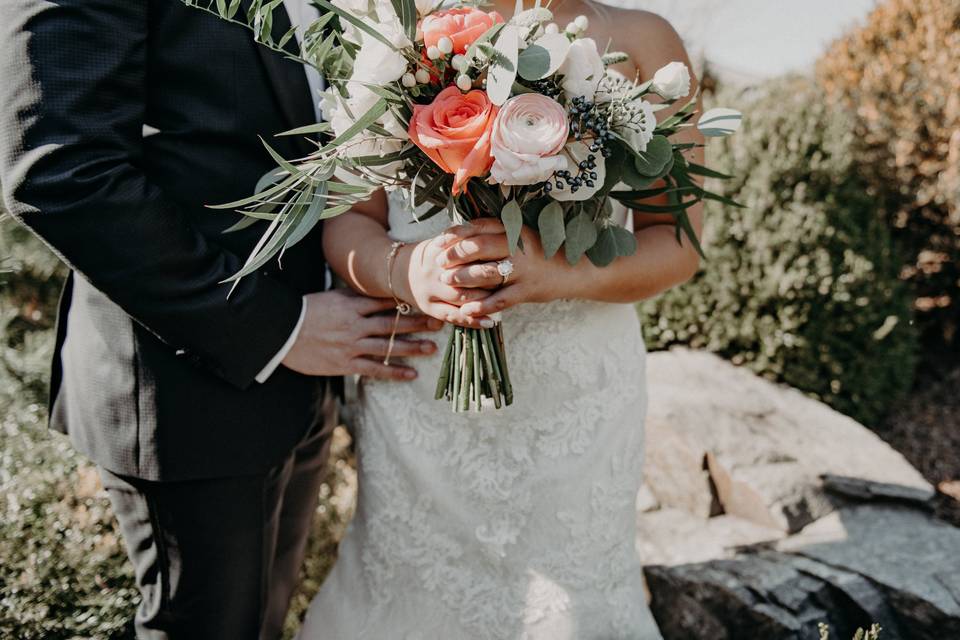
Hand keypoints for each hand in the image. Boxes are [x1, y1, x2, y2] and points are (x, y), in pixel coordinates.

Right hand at [282, 290, 443, 379]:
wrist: (279, 332)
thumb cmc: (304, 312)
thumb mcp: (330, 297)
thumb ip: (353, 297)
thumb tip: (375, 292)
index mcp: (351, 305)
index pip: (386, 302)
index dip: (408, 303)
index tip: (426, 301)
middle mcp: (355, 324)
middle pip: (393, 323)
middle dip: (418, 323)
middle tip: (439, 322)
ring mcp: (351, 345)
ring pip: (388, 345)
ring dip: (412, 347)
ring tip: (432, 348)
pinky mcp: (345, 363)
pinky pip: (375, 368)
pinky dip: (394, 371)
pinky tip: (411, 374)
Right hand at [397, 219, 505, 327]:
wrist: (397, 270)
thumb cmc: (431, 254)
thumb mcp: (442, 241)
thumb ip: (464, 239)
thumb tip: (497, 233)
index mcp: (437, 250)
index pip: (465, 252)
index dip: (486, 254)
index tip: (506, 255)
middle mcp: (433, 271)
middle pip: (465, 275)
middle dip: (488, 277)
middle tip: (509, 277)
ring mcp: (430, 291)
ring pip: (461, 297)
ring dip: (484, 299)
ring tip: (504, 299)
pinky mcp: (429, 308)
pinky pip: (453, 316)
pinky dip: (472, 320)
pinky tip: (490, 322)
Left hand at [439, 223, 585, 316]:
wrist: (576, 270)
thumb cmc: (542, 253)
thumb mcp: (523, 236)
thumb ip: (498, 234)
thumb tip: (464, 235)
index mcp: (514, 230)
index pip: (479, 227)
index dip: (456, 233)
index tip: (439, 241)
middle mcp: (518, 247)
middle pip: (479, 247)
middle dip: (455, 255)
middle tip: (439, 263)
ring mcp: (524, 269)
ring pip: (487, 273)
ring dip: (464, 279)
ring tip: (448, 283)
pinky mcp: (528, 290)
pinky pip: (500, 299)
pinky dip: (482, 305)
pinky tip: (468, 310)